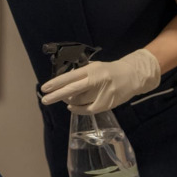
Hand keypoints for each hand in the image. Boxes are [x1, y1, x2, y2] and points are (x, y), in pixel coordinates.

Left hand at [39, 49, 160, 113]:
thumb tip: (62, 84)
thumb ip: (80, 74)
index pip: (70, 77)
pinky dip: (77, 109)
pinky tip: (71, 107)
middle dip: (57, 95)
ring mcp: (102, 93)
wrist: (132, 76)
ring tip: (64, 99)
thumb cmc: (109, 70)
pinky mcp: (107, 104)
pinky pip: (88, 110)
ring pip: (79, 101)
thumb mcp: (94, 66)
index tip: (45, 88)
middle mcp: (96, 81)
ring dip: (69, 101)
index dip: (56, 83)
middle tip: (45, 99)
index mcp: (91, 69)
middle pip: (73, 90)